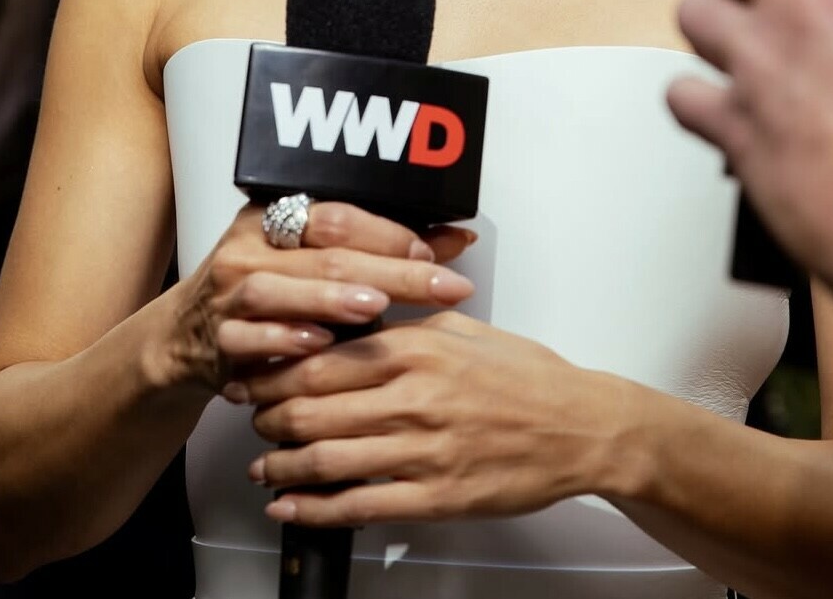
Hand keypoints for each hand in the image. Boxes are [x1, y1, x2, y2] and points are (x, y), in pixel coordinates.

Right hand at [165, 202, 474, 393]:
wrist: (186, 338)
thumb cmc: (270, 295)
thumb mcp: (317, 266)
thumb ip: (378, 254)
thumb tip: (456, 240)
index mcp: (276, 215)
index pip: (340, 214)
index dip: (391, 232)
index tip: (437, 252)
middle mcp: (249, 245)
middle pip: (326, 251)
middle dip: (391, 269)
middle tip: (441, 284)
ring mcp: (228, 290)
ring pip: (279, 287)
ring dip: (329, 298)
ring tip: (377, 306)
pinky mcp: (215, 336)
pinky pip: (247, 335)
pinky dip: (284, 339)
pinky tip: (318, 344)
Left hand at [230, 313, 613, 526]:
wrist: (581, 426)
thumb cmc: (527, 376)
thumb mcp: (463, 329)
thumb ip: (407, 326)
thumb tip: (355, 324)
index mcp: (417, 348)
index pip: (322, 357)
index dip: (276, 370)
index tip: (255, 374)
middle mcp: (413, 396)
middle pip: (312, 408)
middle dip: (268, 417)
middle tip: (252, 418)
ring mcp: (423, 450)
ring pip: (326, 459)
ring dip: (281, 464)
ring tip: (262, 463)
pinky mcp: (435, 497)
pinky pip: (359, 506)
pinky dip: (313, 508)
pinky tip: (289, 505)